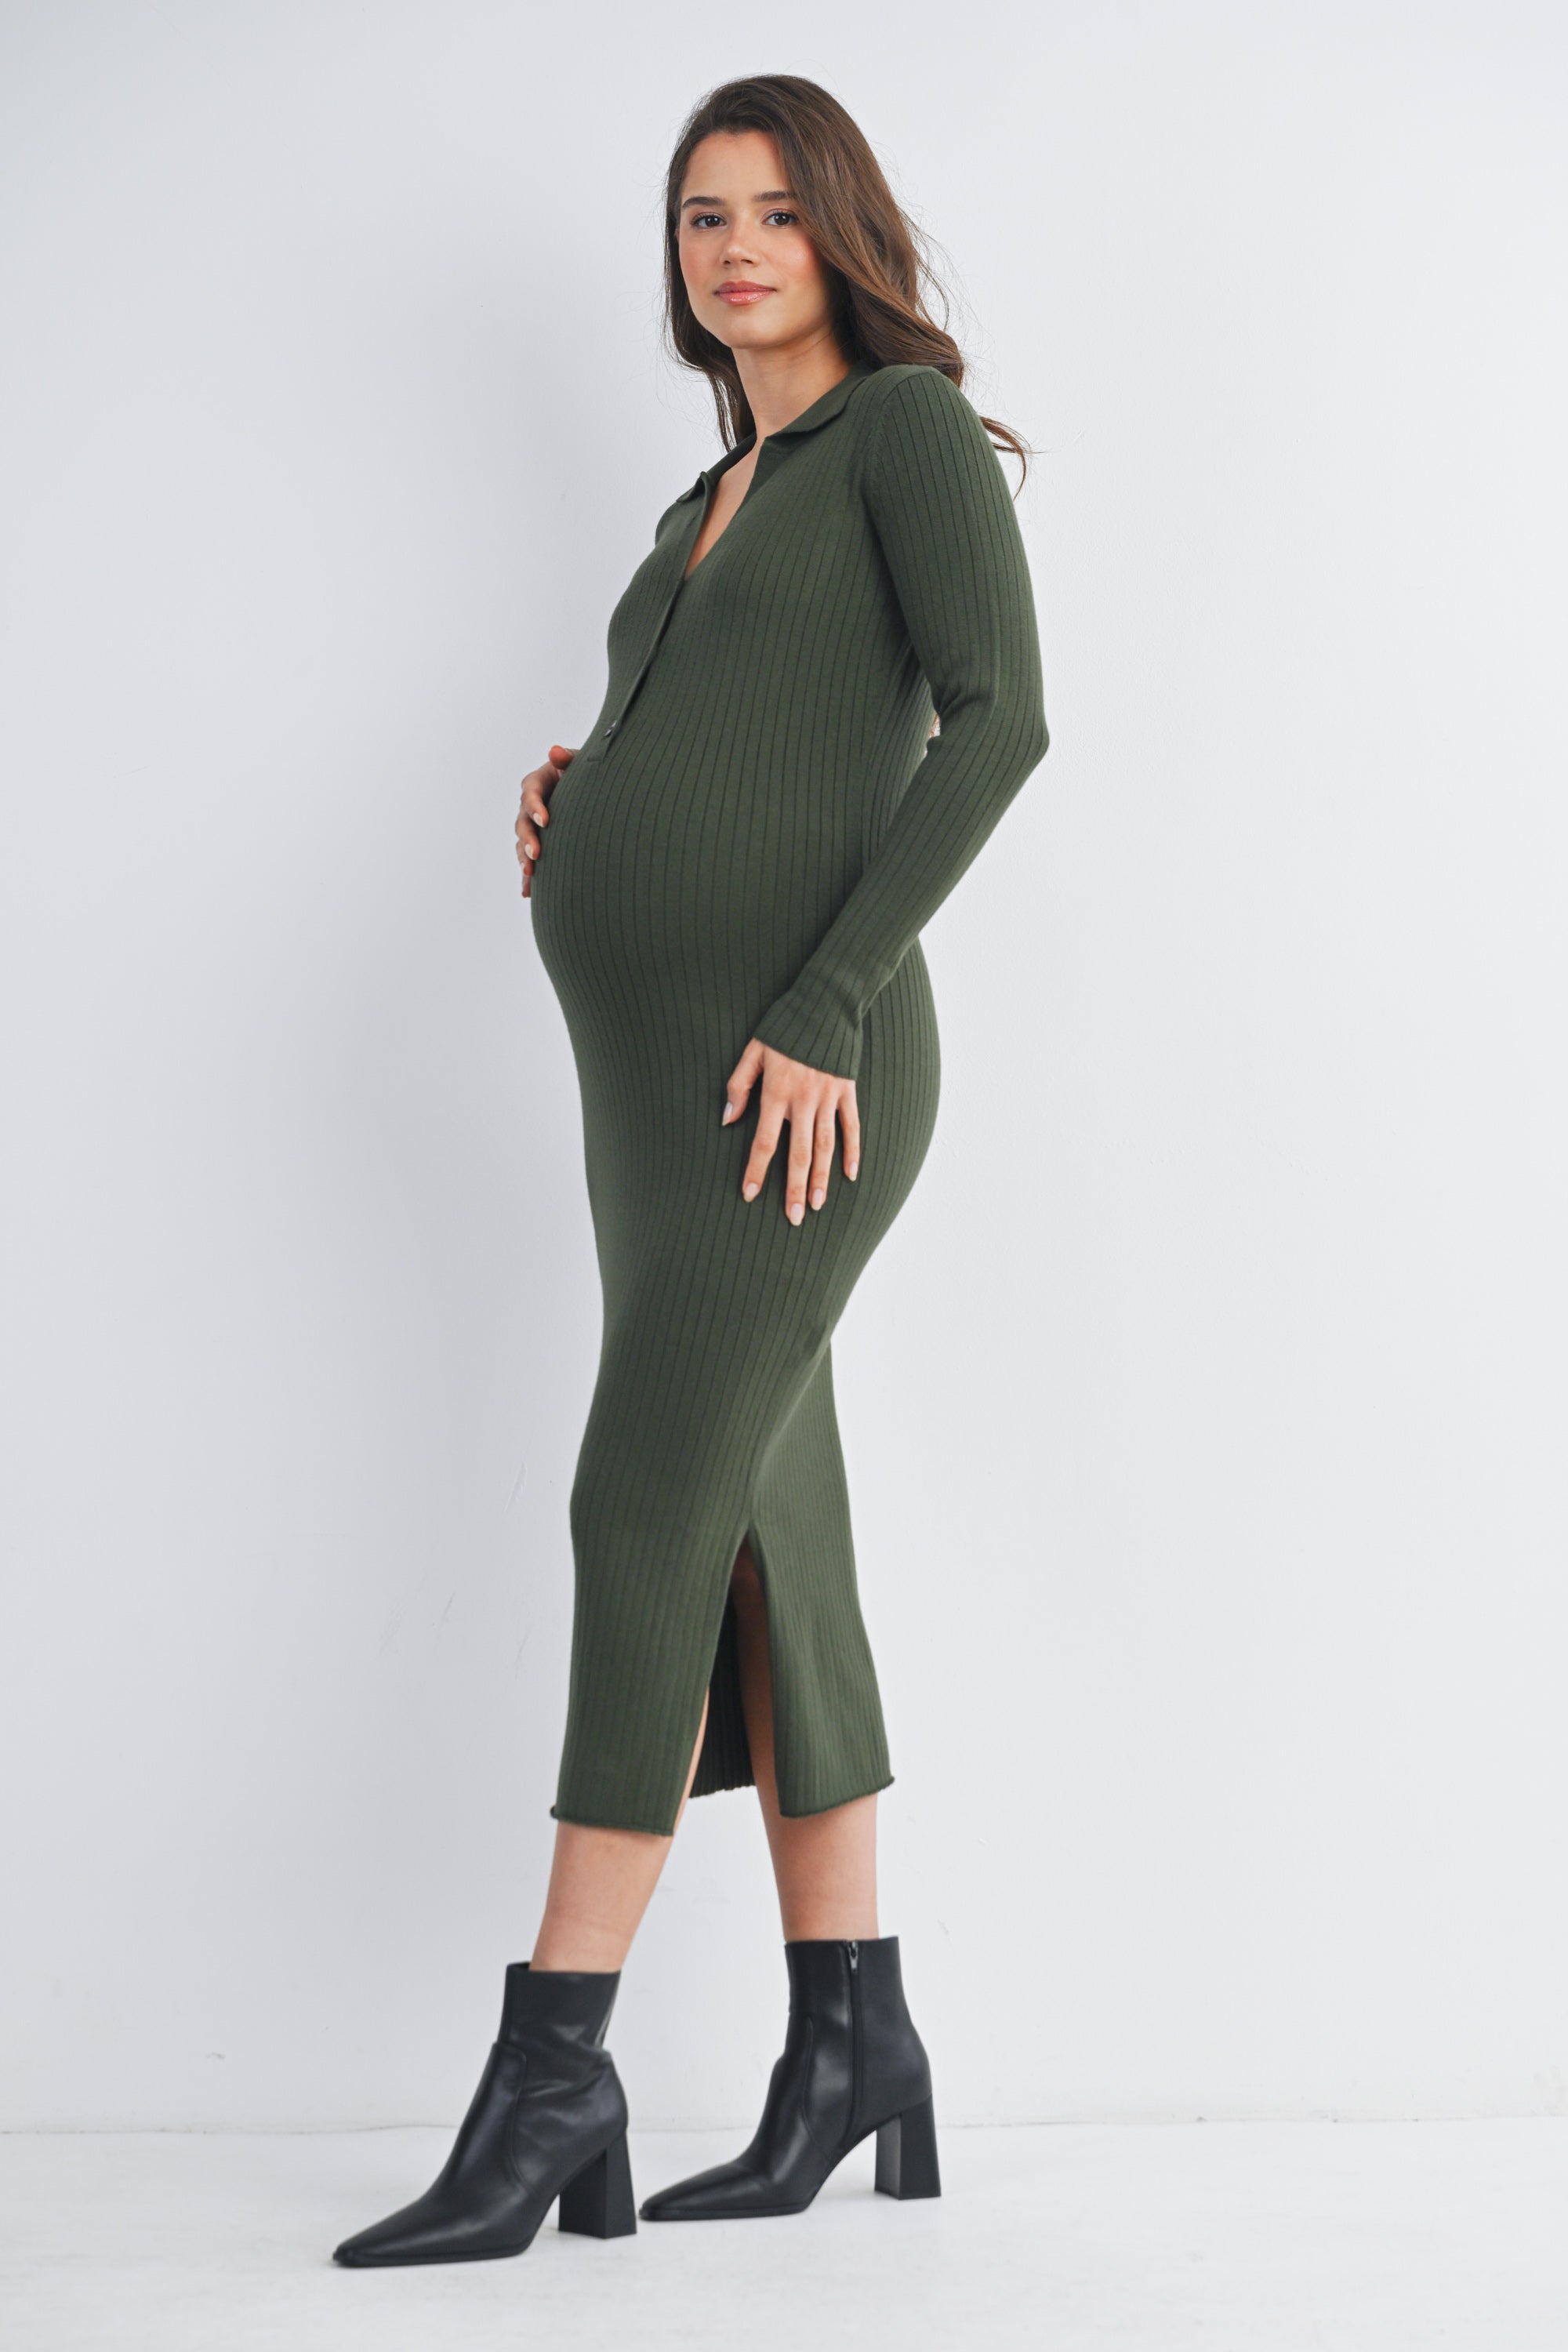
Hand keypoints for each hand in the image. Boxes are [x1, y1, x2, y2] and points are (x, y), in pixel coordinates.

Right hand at [516, 744, 575, 897]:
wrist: (595, 790)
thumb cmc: (587, 772)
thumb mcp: (579, 761)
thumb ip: (567, 758)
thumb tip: (554, 751)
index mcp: (538, 782)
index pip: (530, 793)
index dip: (535, 807)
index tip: (546, 820)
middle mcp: (531, 805)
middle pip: (523, 822)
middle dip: (528, 839)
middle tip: (536, 855)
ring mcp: (533, 825)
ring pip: (522, 843)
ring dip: (524, 858)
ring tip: (530, 873)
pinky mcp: (540, 842)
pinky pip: (530, 859)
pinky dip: (529, 877)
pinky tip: (528, 893)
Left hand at [723, 1039, 859, 1224]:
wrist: (824, 1003)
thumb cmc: (783, 1027)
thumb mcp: (753, 1051)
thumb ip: (739, 1085)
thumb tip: (728, 1119)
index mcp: (776, 1092)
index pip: (764, 1141)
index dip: (757, 1170)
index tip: (750, 1195)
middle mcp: (803, 1100)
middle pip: (798, 1153)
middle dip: (795, 1187)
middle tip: (793, 1217)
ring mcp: (828, 1097)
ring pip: (825, 1146)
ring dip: (821, 1178)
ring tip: (817, 1205)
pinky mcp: (848, 1091)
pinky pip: (852, 1127)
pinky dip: (853, 1151)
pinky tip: (851, 1175)